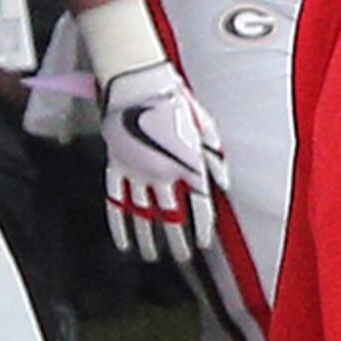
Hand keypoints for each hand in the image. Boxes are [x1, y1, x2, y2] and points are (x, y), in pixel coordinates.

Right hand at [99, 60, 226, 258]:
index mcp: (190, 163)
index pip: (200, 206)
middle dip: (177, 242)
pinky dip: (119, 225)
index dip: (201, 229)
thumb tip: (225, 184)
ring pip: (143, 215)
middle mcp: (164, 172)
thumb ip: (217, 158)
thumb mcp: (206, 126)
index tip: (202, 244)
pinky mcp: (117, 165)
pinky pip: (116, 202)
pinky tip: (124, 243)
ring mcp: (138, 170)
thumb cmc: (176, 101)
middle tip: (180, 258)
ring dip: (148, 240)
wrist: (139, 82)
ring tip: (152, 256)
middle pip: (172, 217)